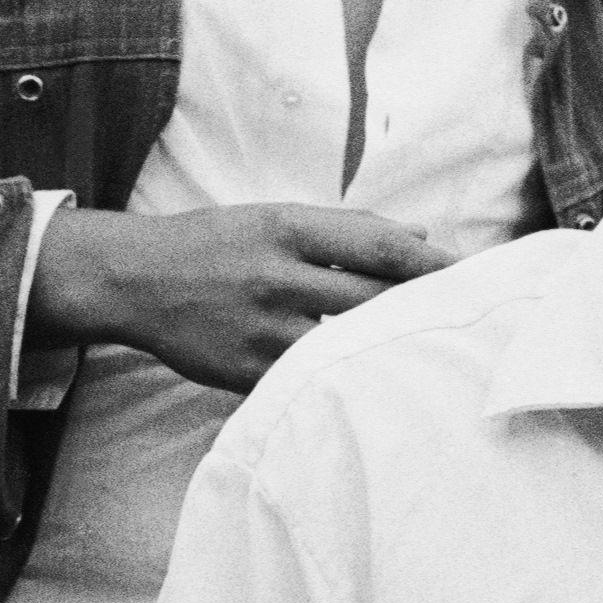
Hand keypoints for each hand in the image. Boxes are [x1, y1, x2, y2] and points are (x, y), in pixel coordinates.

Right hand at [30, 203, 452, 393]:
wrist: (133, 281)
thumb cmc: (212, 245)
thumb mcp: (272, 218)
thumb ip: (344, 229)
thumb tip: (419, 238)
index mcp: (287, 230)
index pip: (380, 247)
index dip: (432, 265)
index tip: (470, 276)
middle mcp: (278, 278)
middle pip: (374, 300)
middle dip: (422, 311)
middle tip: (466, 323)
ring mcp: (262, 330)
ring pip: (346, 347)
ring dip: (387, 352)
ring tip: (428, 359)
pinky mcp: (247, 372)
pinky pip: (309, 381)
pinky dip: (341, 380)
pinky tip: (368, 385)